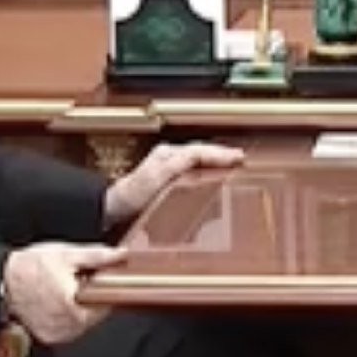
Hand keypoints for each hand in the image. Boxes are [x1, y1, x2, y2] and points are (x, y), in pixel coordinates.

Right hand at [3, 242, 127, 344]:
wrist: (2, 279)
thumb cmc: (30, 266)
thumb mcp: (65, 255)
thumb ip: (96, 256)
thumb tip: (119, 255)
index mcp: (74, 305)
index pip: (107, 301)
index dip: (101, 288)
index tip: (91, 280)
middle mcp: (66, 325)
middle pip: (96, 313)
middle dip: (89, 298)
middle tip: (72, 283)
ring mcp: (58, 334)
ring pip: (83, 322)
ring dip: (79, 309)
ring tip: (61, 292)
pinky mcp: (50, 337)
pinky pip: (69, 328)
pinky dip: (67, 317)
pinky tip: (56, 303)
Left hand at [104, 141, 242, 225]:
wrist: (114, 207)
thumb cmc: (132, 193)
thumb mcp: (157, 176)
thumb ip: (177, 164)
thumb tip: (199, 153)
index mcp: (168, 153)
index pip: (200, 149)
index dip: (220, 153)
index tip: (238, 157)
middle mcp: (168, 157)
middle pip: (201, 152)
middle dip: (222, 154)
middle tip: (242, 159)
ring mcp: (168, 167)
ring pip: (198, 160)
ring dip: (216, 162)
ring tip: (233, 165)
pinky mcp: (167, 179)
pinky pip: (192, 170)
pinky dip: (206, 171)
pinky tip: (213, 179)